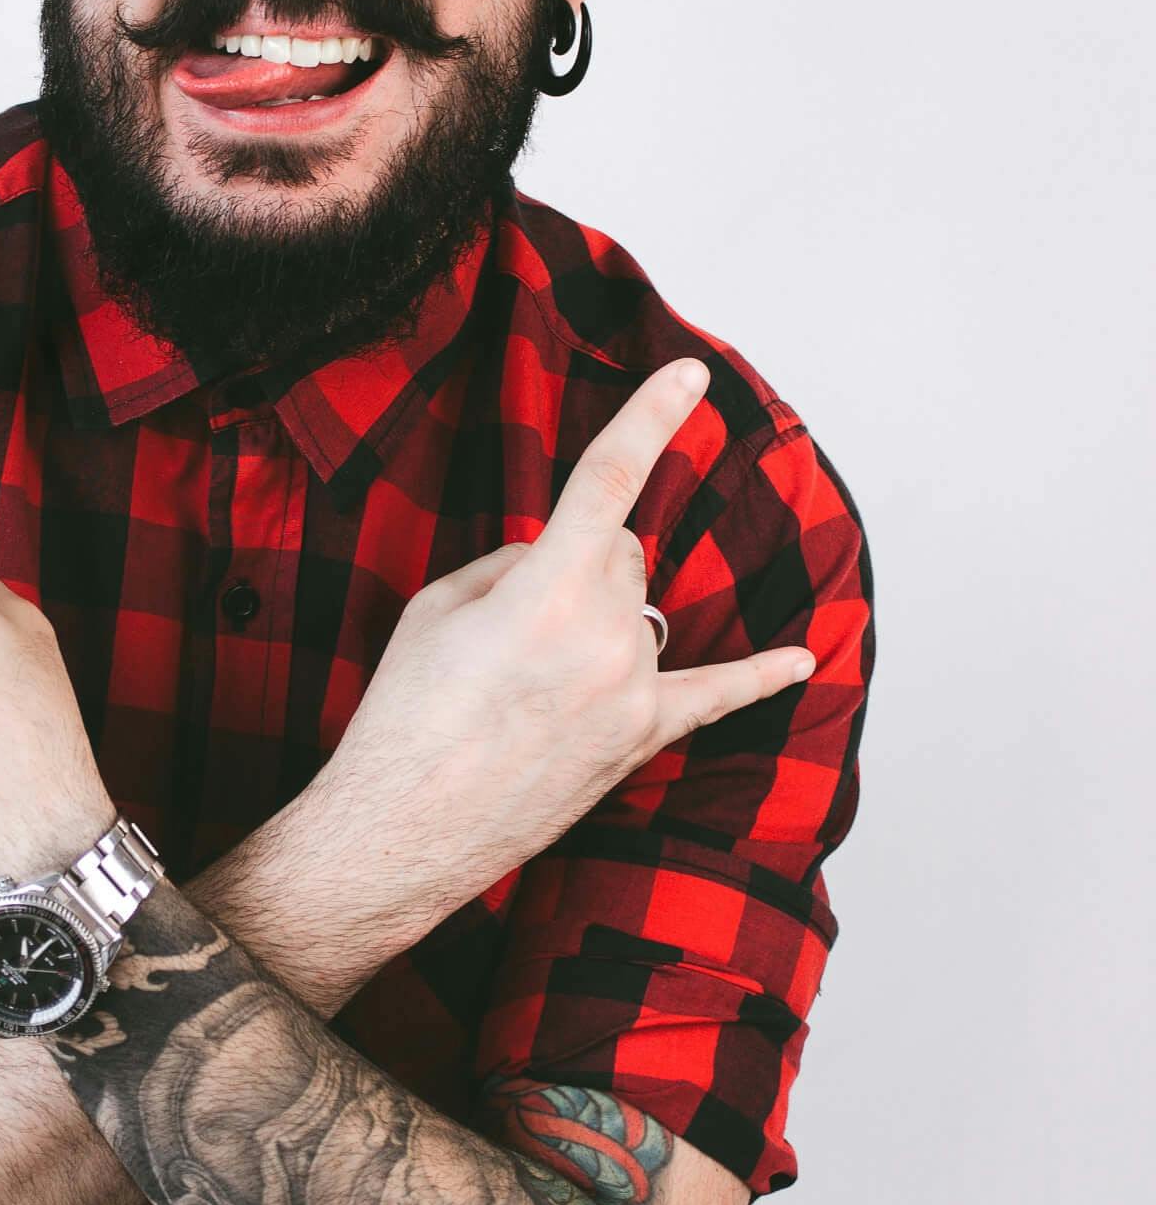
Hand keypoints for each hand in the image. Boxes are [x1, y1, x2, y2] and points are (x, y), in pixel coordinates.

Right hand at [315, 358, 816, 934]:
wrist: (403, 830)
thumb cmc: (405, 718)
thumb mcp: (435, 610)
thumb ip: (511, 565)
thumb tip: (557, 563)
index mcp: (544, 592)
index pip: (609, 481)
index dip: (651, 417)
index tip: (691, 374)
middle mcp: (604, 638)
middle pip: (621, 553)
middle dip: (576, 564)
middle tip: (506, 628)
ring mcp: (631, 692)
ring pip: (638, 610)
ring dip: (596, 618)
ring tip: (527, 680)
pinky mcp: (639, 740)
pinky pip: (711, 696)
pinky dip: (758, 677)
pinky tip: (800, 659)